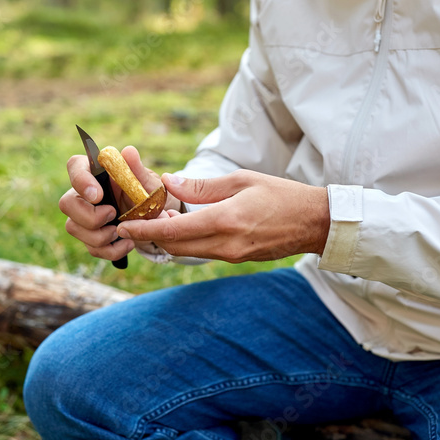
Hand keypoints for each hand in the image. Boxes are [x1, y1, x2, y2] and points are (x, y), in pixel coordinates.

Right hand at [60, 146, 180, 260]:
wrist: (156, 218)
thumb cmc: (148, 193)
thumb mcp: (149, 183)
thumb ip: (138, 170)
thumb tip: (128, 151)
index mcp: (96, 171)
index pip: (75, 166)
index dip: (80, 181)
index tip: (98, 195)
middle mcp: (84, 192)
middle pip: (66, 203)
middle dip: (89, 216)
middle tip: (113, 215)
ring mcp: (83, 215)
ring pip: (73, 228)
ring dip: (100, 236)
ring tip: (124, 232)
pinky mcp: (90, 236)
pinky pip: (90, 247)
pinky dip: (110, 250)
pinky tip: (128, 244)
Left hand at [116, 170, 329, 262]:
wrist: (315, 223)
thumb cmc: (283, 195)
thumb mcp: (242, 180)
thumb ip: (203, 186)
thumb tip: (170, 183)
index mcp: (225, 221)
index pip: (174, 230)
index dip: (145, 229)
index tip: (124, 224)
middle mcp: (226, 244)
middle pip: (174, 246)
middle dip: (151, 235)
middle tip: (136, 218)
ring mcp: (231, 255)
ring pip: (186, 251)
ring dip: (168, 238)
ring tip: (158, 218)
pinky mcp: (236, 259)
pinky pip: (203, 251)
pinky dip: (187, 240)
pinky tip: (184, 224)